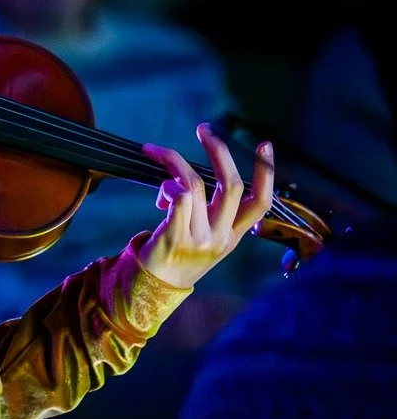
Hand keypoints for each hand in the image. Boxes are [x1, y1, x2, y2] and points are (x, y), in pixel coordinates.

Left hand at [138, 123, 273, 289]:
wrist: (153, 288)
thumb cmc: (176, 255)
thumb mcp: (202, 236)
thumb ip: (204, 208)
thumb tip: (186, 175)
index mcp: (234, 236)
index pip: (261, 204)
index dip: (266, 173)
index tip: (266, 144)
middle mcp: (221, 238)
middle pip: (231, 185)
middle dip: (218, 150)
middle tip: (203, 129)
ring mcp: (199, 240)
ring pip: (195, 186)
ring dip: (174, 163)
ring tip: (157, 157)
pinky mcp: (175, 240)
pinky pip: (178, 199)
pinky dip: (168, 187)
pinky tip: (160, 196)